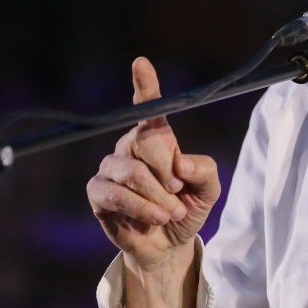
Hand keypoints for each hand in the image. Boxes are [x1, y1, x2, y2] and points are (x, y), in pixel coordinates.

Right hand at [86, 57, 220, 270]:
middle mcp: (130, 146)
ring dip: (158, 197)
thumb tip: (180, 164)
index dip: (145, 85)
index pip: (149, 107)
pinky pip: (116, 194)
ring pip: (132, 171)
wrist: (169, 244)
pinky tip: (155, 218)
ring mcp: (111, 168)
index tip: (141, 63)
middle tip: (179, 193)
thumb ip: (203, 169)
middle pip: (145, 141)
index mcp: (157, 138)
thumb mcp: (209, 189)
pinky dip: (142, 208)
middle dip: (168, 171)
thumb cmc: (187, 207)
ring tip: (172, 212)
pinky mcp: (98, 192)